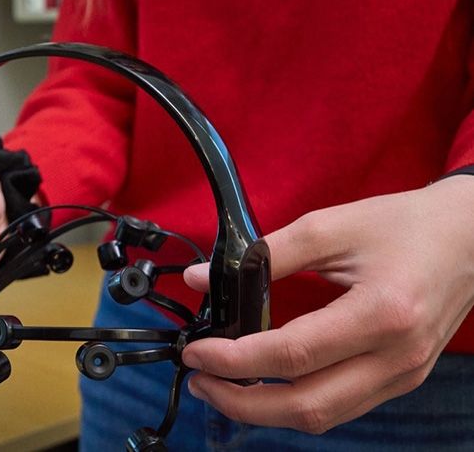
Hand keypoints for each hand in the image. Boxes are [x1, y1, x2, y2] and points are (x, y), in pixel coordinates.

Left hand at [180, 175, 473, 433]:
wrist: (468, 237)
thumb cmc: (404, 226)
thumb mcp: (330, 227)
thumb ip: (264, 254)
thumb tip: (203, 278)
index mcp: (382, 313)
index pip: (293, 354)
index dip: (235, 359)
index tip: (196, 351)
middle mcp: (397, 355)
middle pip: (307, 404)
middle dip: (242, 401)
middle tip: (198, 380)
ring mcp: (403, 374)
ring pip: (323, 416)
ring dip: (264, 410)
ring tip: (220, 386)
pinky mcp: (402, 379)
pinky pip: (341, 407)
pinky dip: (296, 405)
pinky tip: (263, 385)